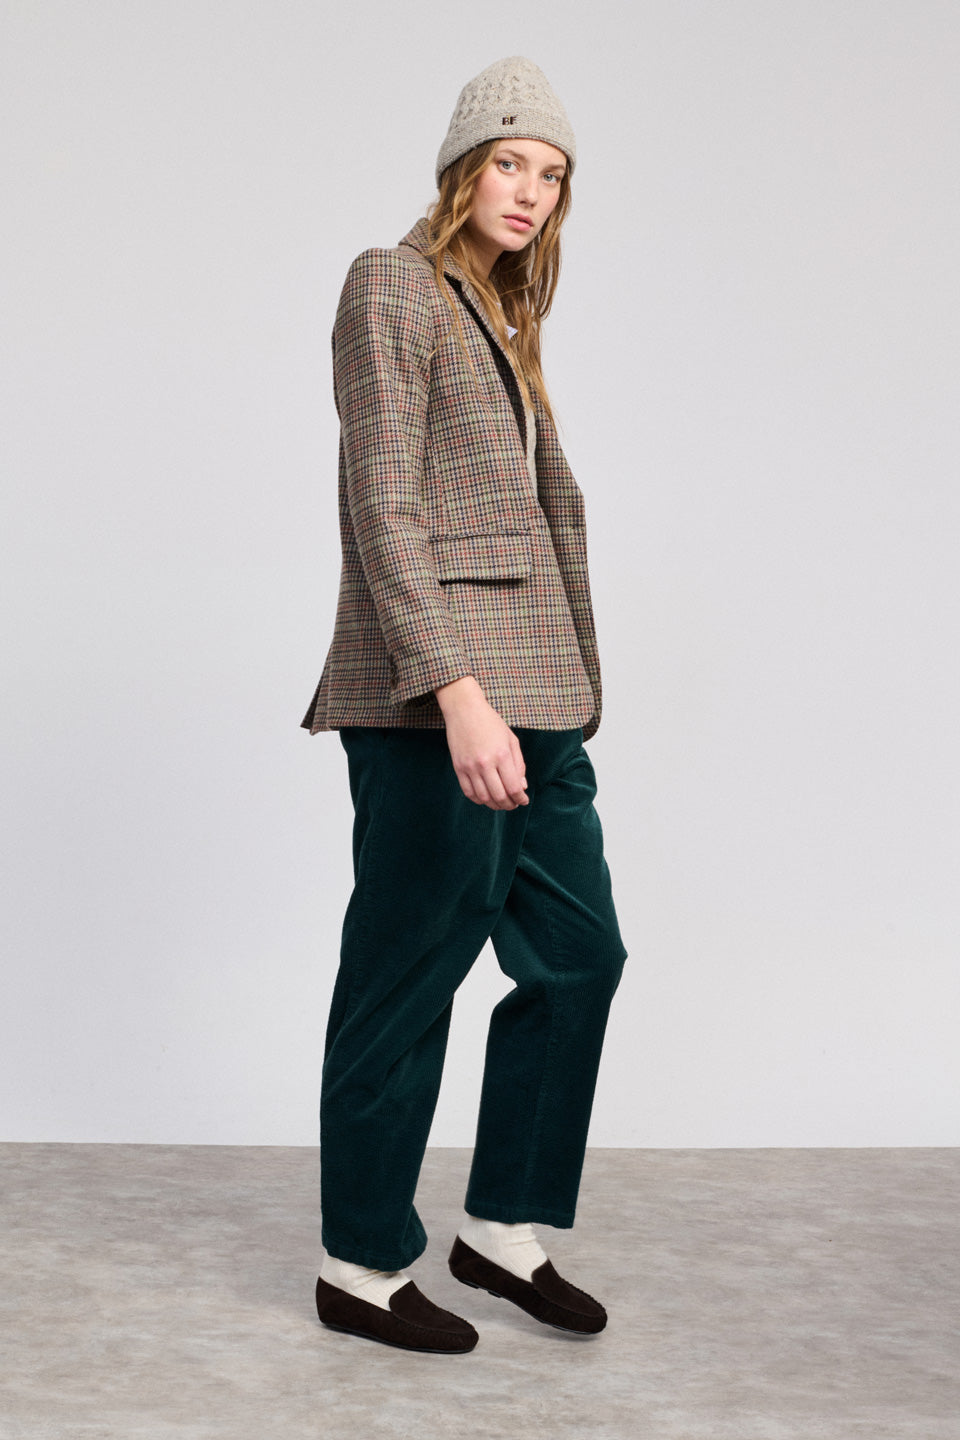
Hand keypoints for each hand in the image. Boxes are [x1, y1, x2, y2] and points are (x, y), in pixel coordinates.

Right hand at [434, 676, 527, 809]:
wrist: (464, 710)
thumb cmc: (490, 722)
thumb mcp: (511, 739)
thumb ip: (518, 764)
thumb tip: (522, 787)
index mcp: (502, 755)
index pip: (513, 787)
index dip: (520, 798)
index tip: (524, 800)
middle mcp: (485, 763)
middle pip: (499, 796)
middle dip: (509, 805)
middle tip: (514, 804)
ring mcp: (470, 767)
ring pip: (484, 797)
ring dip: (494, 805)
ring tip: (501, 803)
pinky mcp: (458, 768)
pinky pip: (468, 792)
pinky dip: (479, 800)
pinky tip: (486, 798)